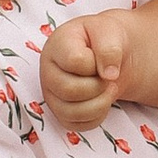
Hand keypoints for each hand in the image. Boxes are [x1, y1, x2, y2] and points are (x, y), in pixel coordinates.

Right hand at [39, 10, 130, 132]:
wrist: (106, 53)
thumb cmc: (103, 39)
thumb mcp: (109, 32)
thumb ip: (109, 48)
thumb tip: (110, 75)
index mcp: (57, 46)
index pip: (75, 61)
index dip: (95, 63)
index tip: (100, 58)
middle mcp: (48, 72)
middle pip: (69, 90)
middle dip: (98, 86)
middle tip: (109, 77)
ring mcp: (52, 95)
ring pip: (71, 112)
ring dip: (100, 103)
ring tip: (109, 88)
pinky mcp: (60, 113)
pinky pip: (76, 125)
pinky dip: (96, 116)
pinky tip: (101, 100)